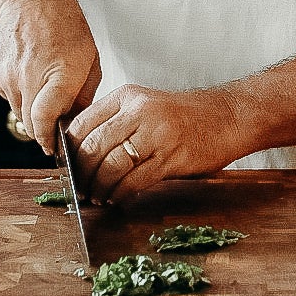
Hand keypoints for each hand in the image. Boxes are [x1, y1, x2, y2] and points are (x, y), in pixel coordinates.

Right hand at [0, 0, 100, 150]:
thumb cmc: (65, 26)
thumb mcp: (90, 61)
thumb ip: (83, 96)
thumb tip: (76, 123)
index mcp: (59, 74)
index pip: (46, 120)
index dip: (50, 139)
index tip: (55, 148)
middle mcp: (29, 77)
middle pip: (31, 125)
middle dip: (43, 129)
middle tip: (55, 120)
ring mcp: (8, 77)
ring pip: (18, 114)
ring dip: (32, 112)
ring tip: (44, 89)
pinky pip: (8, 99)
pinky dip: (20, 96)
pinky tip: (30, 76)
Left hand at [66, 84, 249, 203]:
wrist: (228, 117)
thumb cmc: (185, 116)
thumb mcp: (146, 106)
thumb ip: (117, 123)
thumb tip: (82, 153)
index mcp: (127, 96)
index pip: (82, 123)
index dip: (69, 150)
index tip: (67, 167)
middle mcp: (139, 111)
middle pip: (93, 147)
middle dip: (81, 173)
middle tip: (79, 188)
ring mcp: (156, 134)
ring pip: (111, 166)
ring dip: (99, 187)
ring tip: (97, 196)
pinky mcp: (171, 157)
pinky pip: (134, 181)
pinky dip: (120, 194)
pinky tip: (117, 199)